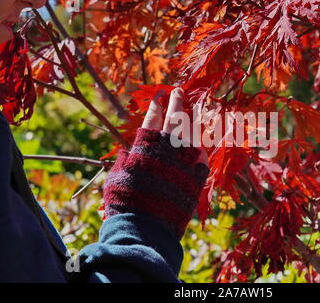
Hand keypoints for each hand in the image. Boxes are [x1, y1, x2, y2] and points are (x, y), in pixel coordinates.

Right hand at [103, 88, 209, 238]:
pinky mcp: (198, 174)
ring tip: (193, 111)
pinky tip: (199, 143)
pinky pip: (202, 155)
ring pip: (192, 131)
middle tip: (179, 91)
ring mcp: (185, 159)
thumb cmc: (125, 203)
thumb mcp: (117, 178)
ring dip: (192, 119)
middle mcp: (168, 146)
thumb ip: (124, 161)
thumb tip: (127, 151)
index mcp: (146, 145)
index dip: (156, 105)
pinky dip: (200, 147)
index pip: (153, 117)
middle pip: (175, 117)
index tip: (159, 96)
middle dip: (177, 102)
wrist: (147, 227)